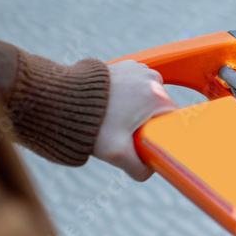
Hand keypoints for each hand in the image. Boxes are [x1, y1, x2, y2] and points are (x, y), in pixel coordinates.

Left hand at [94, 60, 177, 180]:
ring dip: (139, 105)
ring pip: (148, 93)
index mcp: (157, 96)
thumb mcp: (117, 154)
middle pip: (160, 105)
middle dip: (148, 119)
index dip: (162, 131)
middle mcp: (151, 78)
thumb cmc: (91, 124)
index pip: (173, 118)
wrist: (63, 99)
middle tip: (127, 131)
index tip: (147, 138)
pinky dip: (128, 92)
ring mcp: (138, 68)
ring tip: (118, 117)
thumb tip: (149, 172)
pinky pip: (135, 82)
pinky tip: (113, 104)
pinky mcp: (124, 64)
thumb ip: (138, 169)